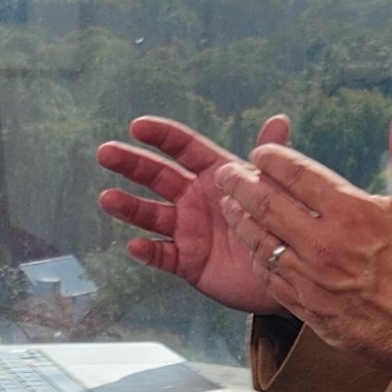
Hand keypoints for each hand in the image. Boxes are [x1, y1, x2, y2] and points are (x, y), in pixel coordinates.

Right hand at [96, 112, 293, 313]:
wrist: (286, 271)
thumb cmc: (281, 225)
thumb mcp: (276, 190)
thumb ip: (270, 160)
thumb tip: (278, 119)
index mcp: (214, 175)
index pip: (183, 148)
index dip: (161, 136)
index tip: (138, 125)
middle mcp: (194, 199)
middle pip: (157, 177)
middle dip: (131, 164)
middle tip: (105, 152)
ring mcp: (187, 230)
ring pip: (151, 215)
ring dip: (129, 207)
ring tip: (107, 199)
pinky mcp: (187, 262)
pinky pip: (162, 255)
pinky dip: (148, 251)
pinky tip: (134, 245)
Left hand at [218, 100, 391, 380]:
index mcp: (350, 212)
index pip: (297, 175)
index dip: (272, 160)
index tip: (259, 152)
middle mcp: (324, 243)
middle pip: (267, 205)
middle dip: (241, 185)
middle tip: (225, 173)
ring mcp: (313, 279)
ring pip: (261, 242)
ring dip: (240, 220)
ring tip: (227, 205)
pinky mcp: (309, 309)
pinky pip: (270, 279)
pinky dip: (256, 258)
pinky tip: (250, 248)